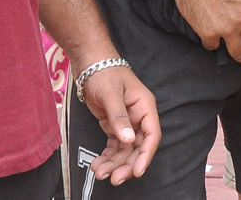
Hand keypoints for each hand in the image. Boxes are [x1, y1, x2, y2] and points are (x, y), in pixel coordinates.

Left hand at [77, 58, 160, 184]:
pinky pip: (113, 146)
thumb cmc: (104, 71)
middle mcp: (138, 117)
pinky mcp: (113, 125)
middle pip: (138, 147)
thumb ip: (119, 117)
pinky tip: (98, 165)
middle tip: (114, 178)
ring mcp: (126, 123)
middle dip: (127, 165)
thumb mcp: (111, 93)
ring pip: (124, 150)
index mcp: (144, 107)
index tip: (137, 171)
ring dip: (114, 164)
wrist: (89, 62)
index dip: (145, 155)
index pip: (151, 136)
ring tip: (100, 173)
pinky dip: (106, 157)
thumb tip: (128, 139)